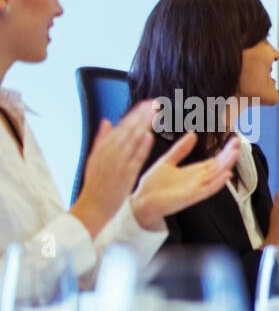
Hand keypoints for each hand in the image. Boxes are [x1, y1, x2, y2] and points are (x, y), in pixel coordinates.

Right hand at [69, 100, 157, 238]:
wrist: (93, 207)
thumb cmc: (96, 184)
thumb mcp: (94, 159)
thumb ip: (101, 139)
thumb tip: (107, 122)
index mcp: (102, 149)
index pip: (120, 127)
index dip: (133, 114)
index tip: (145, 104)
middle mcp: (109, 154)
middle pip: (126, 131)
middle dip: (140, 116)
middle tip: (154, 103)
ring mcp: (116, 164)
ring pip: (131, 142)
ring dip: (142, 126)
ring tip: (153, 113)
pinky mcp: (124, 176)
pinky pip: (133, 159)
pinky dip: (140, 148)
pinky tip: (148, 136)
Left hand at [130, 133, 239, 230]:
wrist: (141, 202)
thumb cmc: (153, 186)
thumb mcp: (167, 161)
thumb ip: (181, 149)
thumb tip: (192, 134)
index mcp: (193, 172)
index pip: (214, 160)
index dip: (224, 151)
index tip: (233, 140)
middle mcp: (197, 180)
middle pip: (218, 166)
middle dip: (229, 155)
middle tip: (238, 143)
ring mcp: (195, 189)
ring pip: (216, 176)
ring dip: (226, 166)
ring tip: (235, 154)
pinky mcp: (190, 197)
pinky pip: (207, 190)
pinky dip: (217, 183)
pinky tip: (225, 175)